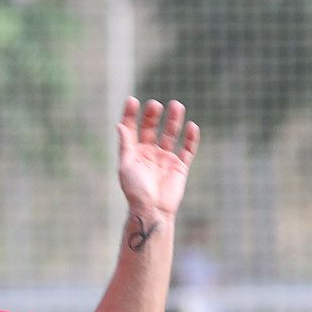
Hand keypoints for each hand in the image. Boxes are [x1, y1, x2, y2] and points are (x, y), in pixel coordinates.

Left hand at [115, 98, 199, 222]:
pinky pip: (187, 149)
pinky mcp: (180, 166)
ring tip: (176, 105)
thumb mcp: (126, 166)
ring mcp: (165, 159)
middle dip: (153, 116)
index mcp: (134, 153)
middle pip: (152, 128)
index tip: (132, 100)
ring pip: (171, 135)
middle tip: (155, 105)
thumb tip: (119, 125)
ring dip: (174, 120)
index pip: (132, 129)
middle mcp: (150, 153)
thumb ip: (125, 145)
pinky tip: (191, 126)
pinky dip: (190, 138)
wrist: (152, 210)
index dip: (131, 115)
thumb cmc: (135, 191)